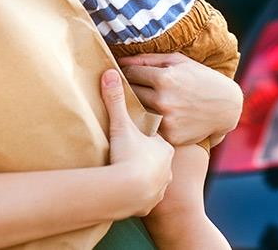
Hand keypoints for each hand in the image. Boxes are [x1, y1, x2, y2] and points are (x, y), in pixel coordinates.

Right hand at [100, 68, 172, 216]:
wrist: (126, 192)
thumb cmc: (127, 156)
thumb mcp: (121, 125)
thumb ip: (116, 100)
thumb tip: (110, 73)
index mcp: (164, 147)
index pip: (156, 139)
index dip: (145, 137)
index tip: (134, 136)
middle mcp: (167, 168)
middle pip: (156, 160)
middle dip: (145, 157)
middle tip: (130, 154)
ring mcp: (161, 187)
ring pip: (154, 179)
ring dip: (143, 177)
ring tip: (128, 174)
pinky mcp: (150, 204)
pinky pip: (146, 197)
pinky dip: (139, 194)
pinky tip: (129, 191)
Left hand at [118, 52, 242, 145]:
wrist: (226, 107)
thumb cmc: (201, 78)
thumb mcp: (178, 61)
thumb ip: (148, 59)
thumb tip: (121, 61)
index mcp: (164, 78)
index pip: (130, 74)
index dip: (127, 72)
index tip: (128, 74)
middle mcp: (163, 100)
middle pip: (131, 93)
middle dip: (131, 88)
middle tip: (134, 87)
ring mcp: (166, 120)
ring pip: (137, 111)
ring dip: (138, 105)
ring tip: (147, 100)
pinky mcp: (170, 136)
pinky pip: (151, 127)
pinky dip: (151, 121)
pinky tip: (159, 116)